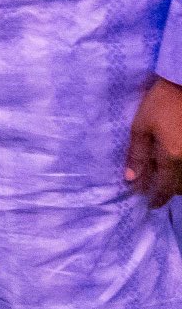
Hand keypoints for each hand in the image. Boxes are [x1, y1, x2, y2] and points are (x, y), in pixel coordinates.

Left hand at [130, 78, 181, 208]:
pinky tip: (177, 167)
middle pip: (180, 186)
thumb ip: (137, 154)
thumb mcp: (141, 126)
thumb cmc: (161, 103)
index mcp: (172, 157)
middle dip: (168, 192)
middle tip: (156, 194)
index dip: (157, 198)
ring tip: (166, 182)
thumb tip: (131, 179)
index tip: (149, 204)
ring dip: (178, 183)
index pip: (164, 187)